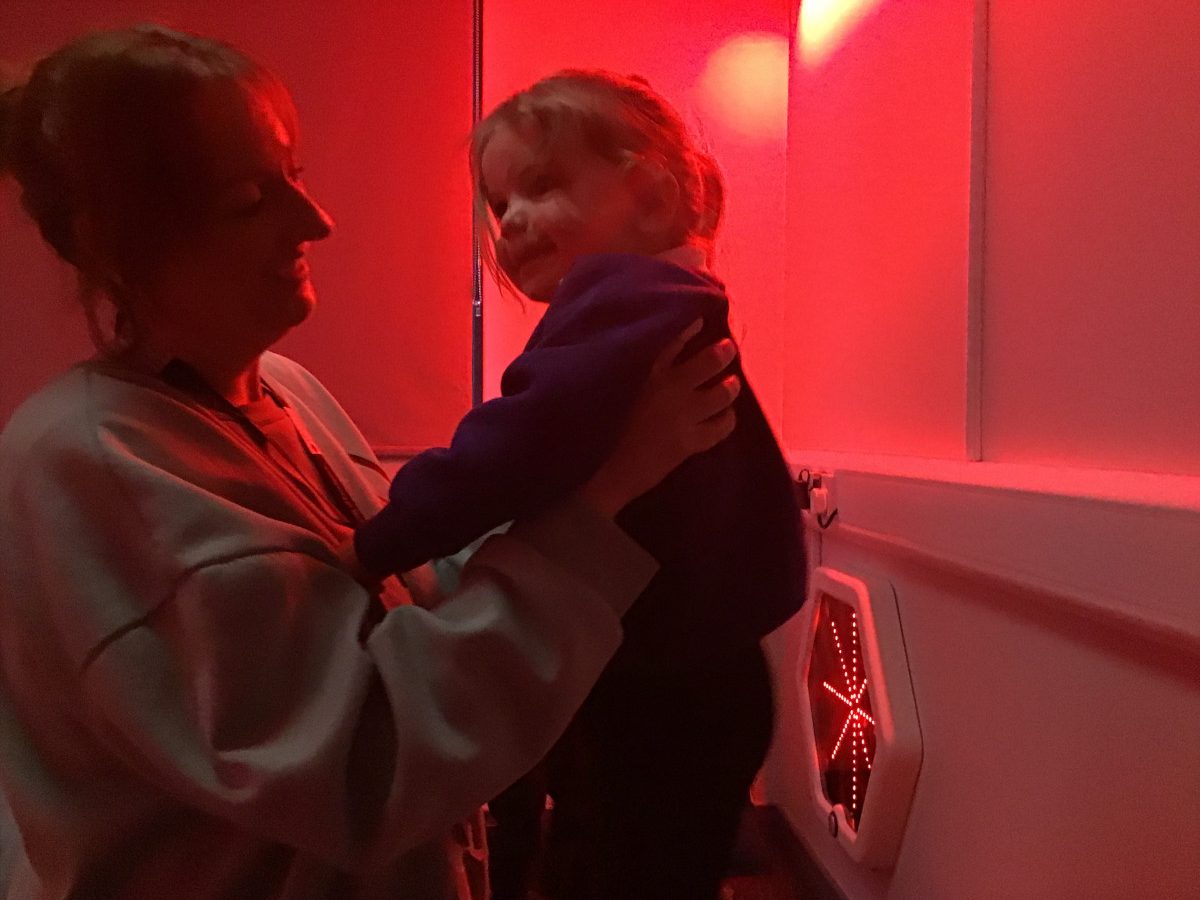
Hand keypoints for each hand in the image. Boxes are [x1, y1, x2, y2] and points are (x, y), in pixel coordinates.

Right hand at [578, 320, 739, 516]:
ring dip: (730, 386)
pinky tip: (725, 418)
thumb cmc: (583, 424)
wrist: (592, 472)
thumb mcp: (591, 380)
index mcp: (642, 366)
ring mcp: (682, 415)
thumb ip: (607, 359)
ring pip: (723, 393)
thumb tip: (611, 336)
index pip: (675, 334)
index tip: (699, 320)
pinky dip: (727, 420)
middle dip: (724, 352)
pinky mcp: (688, 443)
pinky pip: (721, 428)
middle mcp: (668, 385)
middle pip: (712, 360)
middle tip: (727, 349)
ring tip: (731, 384)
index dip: (691, 324)